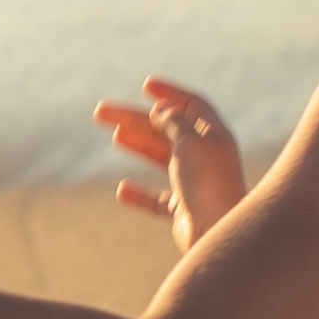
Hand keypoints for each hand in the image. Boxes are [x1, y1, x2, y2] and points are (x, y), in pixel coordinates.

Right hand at [94, 77, 245, 252]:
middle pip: (167, 130)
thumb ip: (173, 122)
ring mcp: (194, 183)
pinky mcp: (183, 210)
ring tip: (115, 135)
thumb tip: (162, 109)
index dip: (170, 93)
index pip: (193, 105)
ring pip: (161, 158)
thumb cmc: (207, 184)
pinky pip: (158, 199)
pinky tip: (123, 190)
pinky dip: (140, 193)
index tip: (145, 86)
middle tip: (101, 112)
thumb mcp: (189, 143)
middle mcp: (206, 157)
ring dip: (137, 144)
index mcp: (214, 136)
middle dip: (136, 119)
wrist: (216, 231)